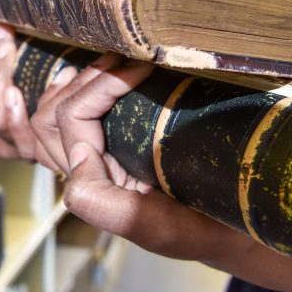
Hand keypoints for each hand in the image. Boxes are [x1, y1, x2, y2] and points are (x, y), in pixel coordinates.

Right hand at [0, 26, 38, 160]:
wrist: (61, 134)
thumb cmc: (31, 97)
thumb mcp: (2, 74)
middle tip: (3, 40)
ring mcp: (2, 145)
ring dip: (0, 79)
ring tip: (11, 54)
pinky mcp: (26, 153)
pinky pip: (17, 134)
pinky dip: (15, 112)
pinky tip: (16, 91)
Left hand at [49, 61, 291, 291]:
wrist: (242, 233)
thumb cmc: (206, 228)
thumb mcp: (159, 229)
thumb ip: (106, 205)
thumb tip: (76, 163)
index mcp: (92, 187)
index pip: (71, 121)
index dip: (100, 85)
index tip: (141, 66)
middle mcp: (88, 171)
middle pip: (50, 114)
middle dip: (82, 79)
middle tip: (124, 58)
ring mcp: (98, 158)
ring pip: (55, 112)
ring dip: (79, 81)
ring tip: (114, 59)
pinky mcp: (114, 149)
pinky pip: (76, 116)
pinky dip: (82, 89)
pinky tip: (104, 70)